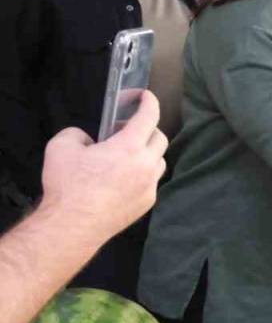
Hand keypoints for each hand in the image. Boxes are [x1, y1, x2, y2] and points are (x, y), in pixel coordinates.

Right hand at [39, 90, 167, 240]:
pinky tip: (123, 178)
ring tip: (124, 154)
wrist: (73, 226)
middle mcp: (146, 165)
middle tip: (123, 129)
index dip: (149, 102)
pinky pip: (151, 182)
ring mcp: (149, 186)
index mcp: (129, 147)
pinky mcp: (147, 203)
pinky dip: (142, 174)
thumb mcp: (61, 147)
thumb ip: (77, 134)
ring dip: (147, 152)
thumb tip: (88, 140)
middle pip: (160, 138)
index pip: (149, 116)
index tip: (145, 96)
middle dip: (146, 128)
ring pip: (159, 161)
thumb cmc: (68, 185)